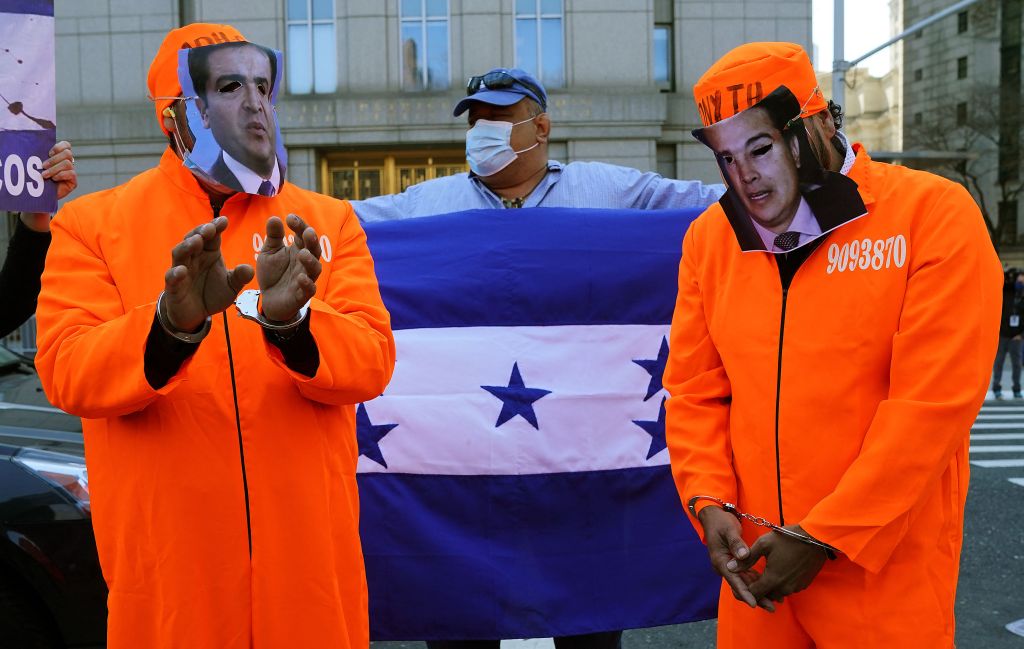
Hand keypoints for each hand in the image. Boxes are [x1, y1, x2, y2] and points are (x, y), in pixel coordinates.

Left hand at [44, 140, 77, 199]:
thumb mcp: (38, 165)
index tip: (48, 153)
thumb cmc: (38, 179)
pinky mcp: (73, 181)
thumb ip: (40, 157)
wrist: (40, 195)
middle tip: (43, 166)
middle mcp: (68, 162)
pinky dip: (60, 175)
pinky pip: (71, 173)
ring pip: (67, 163)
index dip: (58, 147)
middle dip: (54, 159)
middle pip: (68, 153)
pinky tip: (53, 179)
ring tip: (45, 175)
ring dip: (54, 169)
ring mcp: (71, 172)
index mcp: (60, 156)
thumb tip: (36, 147)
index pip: (66, 145)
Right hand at [163, 216, 254, 331]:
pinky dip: (175, 273)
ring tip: (196, 241)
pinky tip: (181, 270)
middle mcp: (194, 258)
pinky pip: (172, 277)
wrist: (196, 314)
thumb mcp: (231, 286)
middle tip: (210, 227)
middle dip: (201, 231)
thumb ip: (240, 277)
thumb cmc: (212, 294)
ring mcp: (182, 270)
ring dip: (187, 246)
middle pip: (194, 239)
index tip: (224, 220)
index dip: (216, 227)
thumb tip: (249, 269)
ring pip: (180, 254)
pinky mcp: (173, 286)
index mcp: (210, 253)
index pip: (212, 237)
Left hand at [256, 214, 321, 321]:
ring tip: (303, 254)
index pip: (303, 234)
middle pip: (314, 249)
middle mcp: (305, 262)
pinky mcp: (302, 295)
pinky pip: (309, 289)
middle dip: (312, 241)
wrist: (269, 299)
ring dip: (311, 261)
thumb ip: (273, 237)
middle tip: (307, 232)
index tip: (290, 218)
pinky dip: (307, 283)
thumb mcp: (269, 252)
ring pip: (315, 269)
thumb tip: (274, 218)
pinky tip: (300, 277)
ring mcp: (306, 278)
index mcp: (298, 249)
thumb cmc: (273, 273)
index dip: (299, 226)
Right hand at [697, 506, 773, 611]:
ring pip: (745, 584)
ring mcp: (731, 566)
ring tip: (775, 602)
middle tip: (771, 607)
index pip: (734, 581)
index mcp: (720, 561)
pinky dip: (757, 583)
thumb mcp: (728, 530)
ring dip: (758, 592)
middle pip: (741, 586)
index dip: (745, 593)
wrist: (714, 517)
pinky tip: (770, 589)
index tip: (754, 603)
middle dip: (755, 597)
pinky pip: (747, 576)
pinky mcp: (737, 563)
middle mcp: (725, 567)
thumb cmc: (720, 522)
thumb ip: (736, 543)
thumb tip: (743, 556)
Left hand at [729, 525, 827, 605]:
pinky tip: (777, 572)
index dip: (744, 590)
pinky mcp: (803, 584)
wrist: (817, 538)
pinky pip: (788, 589)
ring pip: (777, 593)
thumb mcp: (764, 544)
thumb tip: (729, 567)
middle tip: (750, 579)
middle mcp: (784, 588)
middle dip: (756, 590)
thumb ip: (746, 559)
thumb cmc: (788, 538)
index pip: (753, 594)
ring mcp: (796, 587)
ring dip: (769, 588)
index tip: (739, 583)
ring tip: (762, 575)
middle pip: (765, 595)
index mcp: (772, 579)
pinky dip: (780, 584)